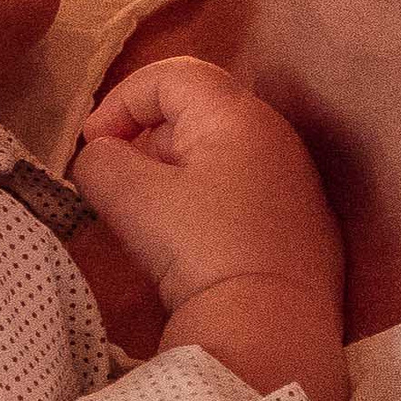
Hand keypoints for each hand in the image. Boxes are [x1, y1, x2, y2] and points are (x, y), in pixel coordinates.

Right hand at [75, 59, 347, 400]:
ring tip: (151, 220)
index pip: (171, 74)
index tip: (95, 147)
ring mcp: (298, 182)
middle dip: (146, 139)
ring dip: (175, 173)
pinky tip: (196, 247)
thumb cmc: (200, 249)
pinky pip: (246, 191)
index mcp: (237, 115)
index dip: (122, 101)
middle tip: (119, 184)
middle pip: (197, 111)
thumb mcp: (130, 198)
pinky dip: (210, 202)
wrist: (274, 327)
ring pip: (221, 153)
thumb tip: (103, 157)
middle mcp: (277, 136)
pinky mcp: (306, 225)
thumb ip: (99, 162)